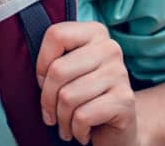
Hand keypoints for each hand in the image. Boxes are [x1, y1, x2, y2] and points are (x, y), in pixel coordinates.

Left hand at [36, 20, 137, 144]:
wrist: (117, 126)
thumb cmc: (85, 97)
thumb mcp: (70, 71)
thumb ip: (55, 61)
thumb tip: (40, 77)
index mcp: (95, 33)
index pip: (56, 35)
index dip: (42, 63)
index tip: (44, 82)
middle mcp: (110, 48)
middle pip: (58, 70)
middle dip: (47, 100)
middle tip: (51, 114)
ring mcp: (120, 73)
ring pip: (68, 97)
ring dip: (62, 120)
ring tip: (66, 125)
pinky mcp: (124, 100)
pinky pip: (82, 116)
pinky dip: (76, 130)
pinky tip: (82, 132)